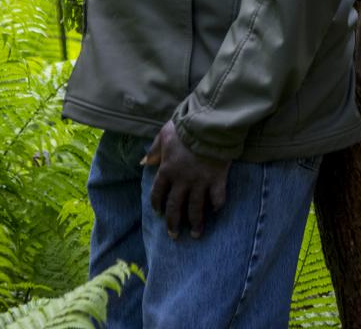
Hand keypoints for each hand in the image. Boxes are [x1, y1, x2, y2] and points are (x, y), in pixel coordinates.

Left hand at [142, 120, 230, 238]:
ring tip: (195, 234)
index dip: (158, 204)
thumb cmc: (185, 128)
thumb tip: (144, 162)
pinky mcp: (217, 179)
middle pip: (176, 207)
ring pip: (196, 208)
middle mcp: (182, 180)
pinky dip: (217, 205)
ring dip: (195, 223)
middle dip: (174, 223)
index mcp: (167, 170)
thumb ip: (154, 150)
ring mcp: (200, 182)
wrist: (208, 124)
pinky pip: (217, 197)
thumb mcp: (164, 135)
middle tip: (174, 236)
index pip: (159, 193)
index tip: (159, 212)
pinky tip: (216, 211)